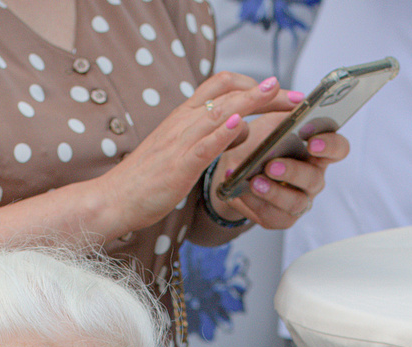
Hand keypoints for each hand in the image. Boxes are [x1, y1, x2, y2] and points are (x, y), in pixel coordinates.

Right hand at [96, 73, 293, 233]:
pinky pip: (204, 144)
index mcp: (185, 116)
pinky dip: (224, 132)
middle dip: (266, 92)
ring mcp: (181, 141)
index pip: (222, 84)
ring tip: (278, 96)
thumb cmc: (149, 178)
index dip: (253, 83)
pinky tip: (240, 125)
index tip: (279, 92)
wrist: (116, 198)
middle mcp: (184, 121)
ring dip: (253, 102)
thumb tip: (240, 127)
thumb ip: (211, 135)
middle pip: (229, 91)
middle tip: (296, 98)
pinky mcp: (180, 164)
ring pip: (221, 111)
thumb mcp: (183, 149)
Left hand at [207, 121, 347, 230]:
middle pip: (315, 179)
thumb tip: (295, 99)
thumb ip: (283, 111)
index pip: (339, 148)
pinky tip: (243, 190)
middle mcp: (312, 176)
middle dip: (293, 172)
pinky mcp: (280, 217)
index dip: (330, 146)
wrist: (231, 168)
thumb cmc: (257, 143)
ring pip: (295, 202)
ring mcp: (298, 198)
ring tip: (255, 181)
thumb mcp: (269, 122)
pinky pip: (273, 215)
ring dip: (274, 192)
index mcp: (316, 151)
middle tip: (272, 164)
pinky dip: (255, 202)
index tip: (312, 141)